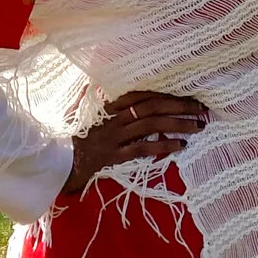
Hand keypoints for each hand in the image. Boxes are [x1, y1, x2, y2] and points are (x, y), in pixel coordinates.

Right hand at [61, 91, 206, 197]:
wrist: (55, 163)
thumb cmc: (77, 142)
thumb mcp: (95, 122)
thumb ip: (116, 112)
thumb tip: (141, 105)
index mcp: (110, 108)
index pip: (142, 95)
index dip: (167, 95)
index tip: (189, 96)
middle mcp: (113, 118)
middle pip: (152, 106)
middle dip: (180, 106)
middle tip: (202, 108)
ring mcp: (112, 136)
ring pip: (150, 124)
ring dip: (178, 124)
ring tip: (198, 125)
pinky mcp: (112, 155)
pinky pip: (142, 148)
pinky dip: (163, 145)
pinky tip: (180, 145)